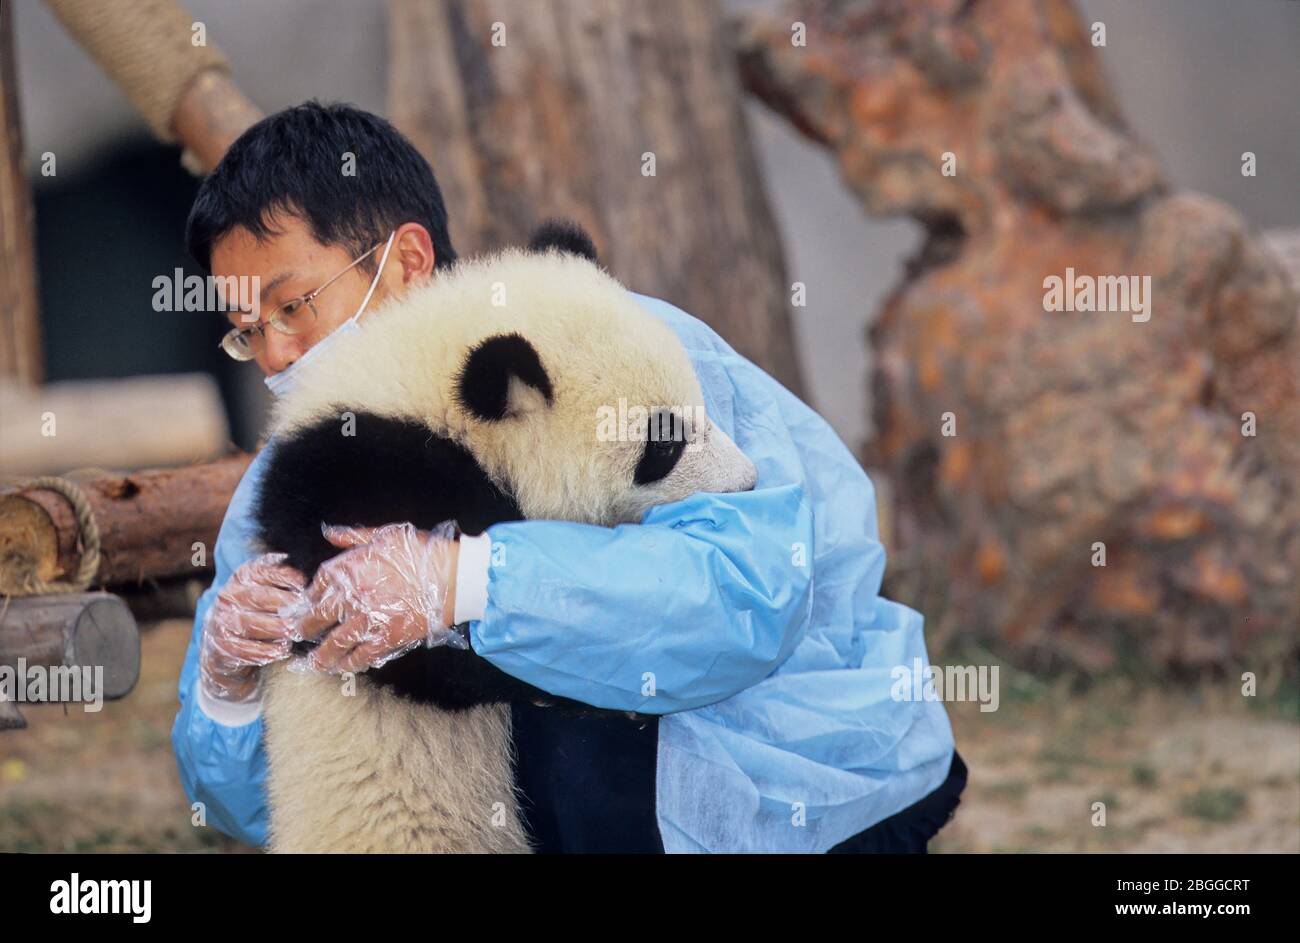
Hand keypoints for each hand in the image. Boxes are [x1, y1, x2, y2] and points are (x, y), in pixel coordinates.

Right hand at [199, 553, 306, 702]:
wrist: (223, 645)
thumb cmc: (256, 613)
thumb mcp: (265, 591)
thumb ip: (281, 580)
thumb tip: (305, 576)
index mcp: (241, 578)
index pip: (261, 571)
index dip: (284, 576)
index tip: (303, 583)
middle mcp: (228, 597)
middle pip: (258, 597)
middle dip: (284, 604)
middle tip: (305, 612)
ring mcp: (222, 622)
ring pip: (251, 624)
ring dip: (276, 629)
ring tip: (295, 632)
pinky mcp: (221, 646)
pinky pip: (244, 649)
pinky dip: (265, 651)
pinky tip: (282, 650)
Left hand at [299, 521, 460, 674]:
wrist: (453, 577)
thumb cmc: (423, 553)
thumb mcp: (386, 535)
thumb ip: (354, 537)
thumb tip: (330, 534)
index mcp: (350, 568)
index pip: (318, 584)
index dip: (310, 596)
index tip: (308, 604)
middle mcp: (353, 595)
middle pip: (318, 616)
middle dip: (306, 628)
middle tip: (300, 635)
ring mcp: (369, 619)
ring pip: (336, 642)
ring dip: (322, 655)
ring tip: (316, 662)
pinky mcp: (387, 637)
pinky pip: (361, 655)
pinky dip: (350, 663)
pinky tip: (343, 667)